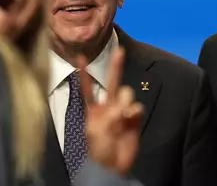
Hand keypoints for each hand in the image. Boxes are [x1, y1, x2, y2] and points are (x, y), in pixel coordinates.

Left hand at [77, 47, 142, 175]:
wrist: (113, 166)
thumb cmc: (99, 150)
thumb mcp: (95, 133)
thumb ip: (106, 117)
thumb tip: (120, 108)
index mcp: (94, 108)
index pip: (87, 87)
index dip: (84, 73)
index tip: (80, 57)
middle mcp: (108, 106)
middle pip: (112, 82)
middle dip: (116, 66)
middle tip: (120, 51)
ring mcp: (122, 111)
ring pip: (127, 93)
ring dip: (125, 101)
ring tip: (121, 116)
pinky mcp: (134, 118)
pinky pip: (137, 106)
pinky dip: (134, 111)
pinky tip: (130, 119)